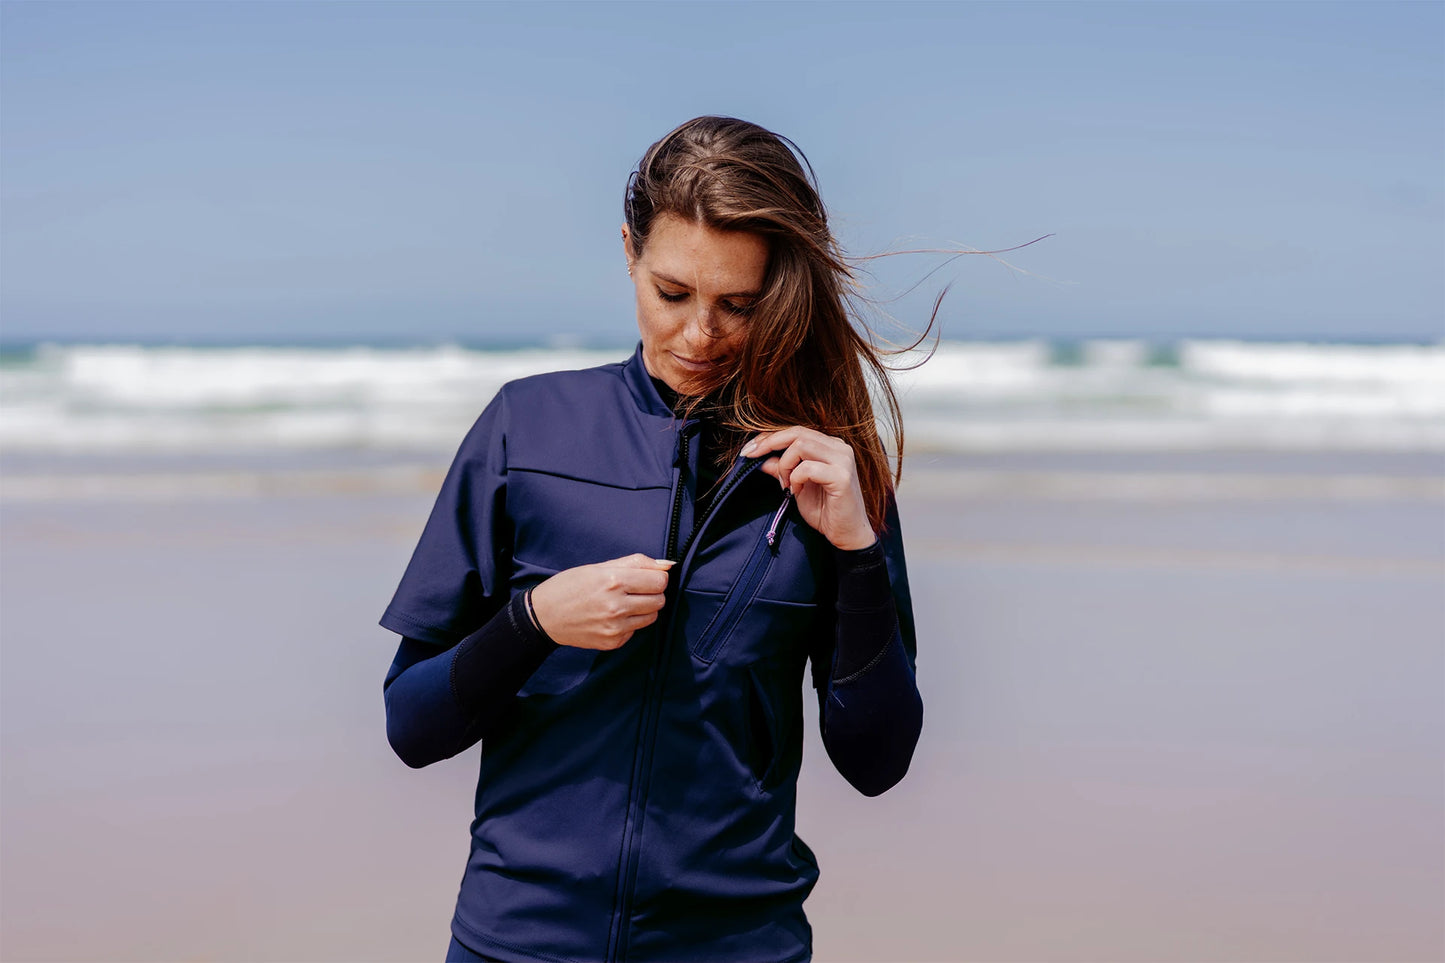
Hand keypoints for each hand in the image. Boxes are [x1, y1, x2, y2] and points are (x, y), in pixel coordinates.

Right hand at [529, 554, 673, 650]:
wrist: (544, 616)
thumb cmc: (570, 586)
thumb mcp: (599, 567)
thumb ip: (636, 563)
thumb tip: (668, 565)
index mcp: (613, 581)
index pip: (659, 581)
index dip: (656, 577)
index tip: (645, 577)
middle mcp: (616, 606)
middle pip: (659, 599)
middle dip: (652, 592)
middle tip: (633, 589)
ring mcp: (615, 627)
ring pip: (652, 616)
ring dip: (644, 608)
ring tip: (623, 602)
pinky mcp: (613, 642)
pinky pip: (636, 630)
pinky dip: (630, 623)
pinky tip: (612, 617)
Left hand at [741, 427, 876, 550]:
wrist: (847, 535)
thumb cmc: (826, 512)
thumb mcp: (796, 487)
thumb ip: (782, 470)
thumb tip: (761, 459)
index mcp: (830, 446)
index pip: (796, 431)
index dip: (770, 437)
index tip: (748, 450)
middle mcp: (839, 448)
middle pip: (797, 433)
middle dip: (769, 443)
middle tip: (751, 457)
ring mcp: (843, 460)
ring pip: (801, 445)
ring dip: (785, 465)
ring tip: (784, 484)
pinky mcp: (842, 476)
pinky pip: (807, 468)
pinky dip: (795, 479)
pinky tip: (796, 492)